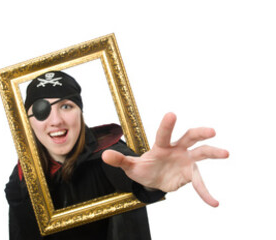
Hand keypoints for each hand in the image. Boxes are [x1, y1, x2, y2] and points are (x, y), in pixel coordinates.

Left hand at [102, 113, 228, 206]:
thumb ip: (120, 161)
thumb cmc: (143, 169)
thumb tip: (103, 156)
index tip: (171, 114)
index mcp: (161, 146)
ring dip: (214, 153)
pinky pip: (200, 183)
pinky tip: (214, 203)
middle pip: (190, 137)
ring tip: (226, 153)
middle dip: (200, 133)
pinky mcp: (191, 174)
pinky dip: (206, 193)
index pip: (163, 134)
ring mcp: (186, 160)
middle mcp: (177, 149)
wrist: (153, 181)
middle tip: (211, 131)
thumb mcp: (130, 167)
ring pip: (202, 153)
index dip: (167, 125)